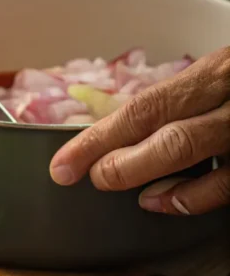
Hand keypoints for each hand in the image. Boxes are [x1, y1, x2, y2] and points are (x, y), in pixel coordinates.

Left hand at [50, 47, 229, 214]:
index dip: (97, 139)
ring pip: (191, 150)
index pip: (144, 107)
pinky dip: (194, 197)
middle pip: (164, 132)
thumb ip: (178, 101)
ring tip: (117, 185)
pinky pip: (228, 182)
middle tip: (92, 178)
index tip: (62, 164)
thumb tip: (116, 134)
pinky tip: (165, 203)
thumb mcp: (216, 78)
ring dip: (145, 175)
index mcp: (213, 73)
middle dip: (117, 161)